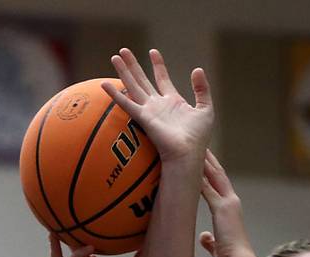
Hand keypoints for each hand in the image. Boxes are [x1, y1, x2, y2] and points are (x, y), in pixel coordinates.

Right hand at [102, 48, 212, 162]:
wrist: (188, 154)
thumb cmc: (198, 137)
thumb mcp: (205, 109)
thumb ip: (202, 89)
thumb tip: (198, 69)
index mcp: (174, 102)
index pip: (163, 79)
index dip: (158, 66)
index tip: (153, 52)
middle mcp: (159, 105)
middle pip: (143, 80)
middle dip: (134, 65)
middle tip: (124, 50)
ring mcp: (150, 111)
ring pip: (133, 86)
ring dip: (124, 72)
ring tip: (115, 57)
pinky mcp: (143, 118)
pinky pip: (126, 103)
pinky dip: (115, 94)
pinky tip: (104, 84)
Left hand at [199, 149, 253, 256]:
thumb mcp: (218, 246)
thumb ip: (210, 240)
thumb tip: (203, 237)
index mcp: (231, 209)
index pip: (221, 184)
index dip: (213, 171)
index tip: (205, 159)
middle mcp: (232, 201)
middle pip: (219, 174)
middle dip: (209, 159)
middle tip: (200, 144)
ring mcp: (228, 203)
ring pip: (213, 176)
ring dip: (203, 161)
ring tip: (193, 146)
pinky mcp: (221, 208)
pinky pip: (206, 188)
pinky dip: (197, 176)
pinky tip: (188, 165)